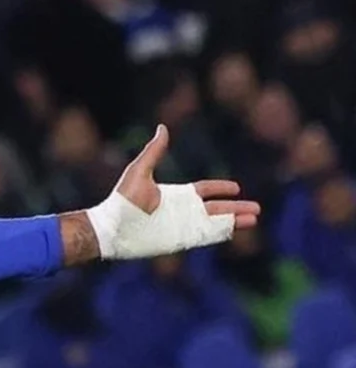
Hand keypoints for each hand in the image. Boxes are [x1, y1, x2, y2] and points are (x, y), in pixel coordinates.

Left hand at [62, 125, 260, 263]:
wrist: (111, 229)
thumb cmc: (121, 200)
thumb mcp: (140, 171)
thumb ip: (154, 151)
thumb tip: (162, 127)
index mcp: (176, 195)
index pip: (204, 191)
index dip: (220, 189)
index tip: (236, 188)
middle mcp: (183, 211)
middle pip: (217, 209)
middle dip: (236, 209)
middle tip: (257, 209)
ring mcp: (182, 227)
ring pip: (216, 224)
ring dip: (235, 221)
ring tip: (254, 219)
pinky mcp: (179, 241)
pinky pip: (205, 237)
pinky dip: (221, 234)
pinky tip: (235, 231)